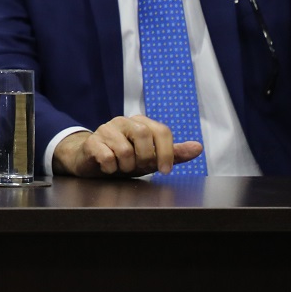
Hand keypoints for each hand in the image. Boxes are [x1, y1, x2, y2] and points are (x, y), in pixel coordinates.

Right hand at [52, 115, 202, 176]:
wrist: (94, 162)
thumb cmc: (127, 159)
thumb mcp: (153, 158)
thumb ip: (175, 153)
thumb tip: (198, 147)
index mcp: (141, 122)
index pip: (162, 130)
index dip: (167, 152)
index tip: (165, 170)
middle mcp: (123, 121)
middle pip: (143, 135)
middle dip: (145, 158)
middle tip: (139, 167)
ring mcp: (106, 129)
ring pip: (125, 149)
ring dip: (127, 166)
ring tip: (122, 167)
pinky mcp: (92, 141)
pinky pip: (107, 157)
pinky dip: (111, 168)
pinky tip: (108, 168)